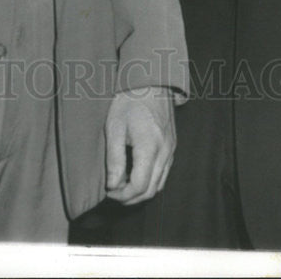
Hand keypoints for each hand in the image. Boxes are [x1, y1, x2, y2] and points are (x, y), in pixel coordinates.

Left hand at [105, 86, 174, 204]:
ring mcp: (171, 150)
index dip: (122, 195)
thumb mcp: (114, 127)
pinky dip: (151, 181)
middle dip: (131, 198)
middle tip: (113, 192)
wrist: (150, 82)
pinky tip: (135, 174)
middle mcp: (165, 152)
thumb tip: (113, 186)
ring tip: (122, 185)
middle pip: (151, 190)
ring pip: (160, 185)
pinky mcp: (172, 146)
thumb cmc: (129, 102)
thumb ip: (114, 159)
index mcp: (150, 147)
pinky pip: (164, 173)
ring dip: (141, 191)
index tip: (109, 191)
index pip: (140, 186)